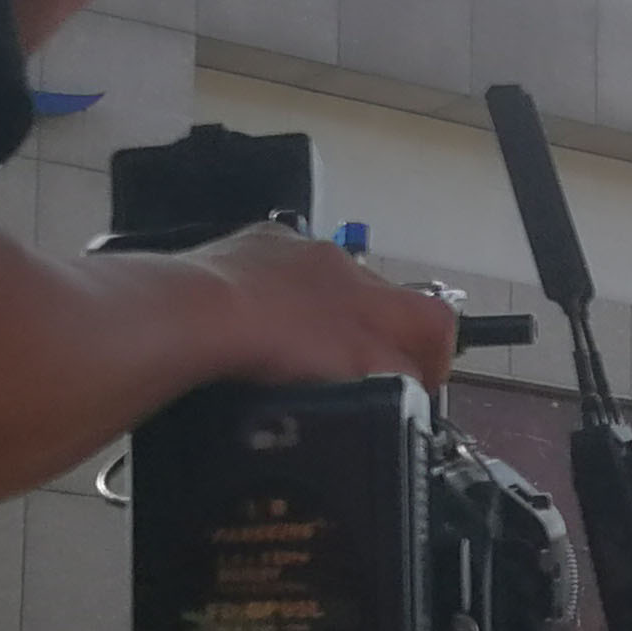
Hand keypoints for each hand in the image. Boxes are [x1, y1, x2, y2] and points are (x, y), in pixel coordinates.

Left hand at [192, 222, 462, 385]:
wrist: (196, 313)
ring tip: (299, 349)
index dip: (435, 355)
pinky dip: (274, 295)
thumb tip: (416, 384)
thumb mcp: (356, 375)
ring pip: (324, 280)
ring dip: (322, 311)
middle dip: (374, 332)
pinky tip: (255, 323)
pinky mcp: (246, 246)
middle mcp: (337, 260)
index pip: (432, 317)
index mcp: (371, 292)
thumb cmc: (275, 346)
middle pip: (378, 296)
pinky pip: (273, 270)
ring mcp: (289, 248)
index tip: (421, 383)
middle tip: (356, 372)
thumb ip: (399, 379)